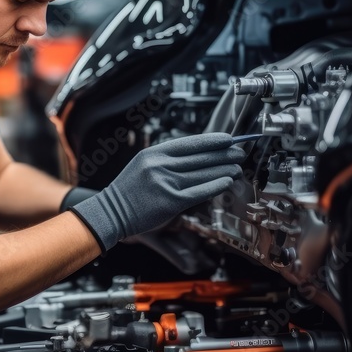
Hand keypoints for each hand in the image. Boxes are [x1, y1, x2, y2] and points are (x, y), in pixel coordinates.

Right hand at [68, 133, 243, 251]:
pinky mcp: (170, 202)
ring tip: (237, 168)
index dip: (212, 140)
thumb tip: (199, 157)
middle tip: (240, 153)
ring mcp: (165, 183)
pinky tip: (226, 182)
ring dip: (224, 170)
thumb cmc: (130, 191)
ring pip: (202, 173)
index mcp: (153, 153)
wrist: (111, 212)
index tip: (229, 139)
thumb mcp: (144, 165)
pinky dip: (215, 186)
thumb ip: (168, 160)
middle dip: (224, 154)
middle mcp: (160, 165)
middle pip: (200, 157)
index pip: (190, 143)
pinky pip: (199, 192)